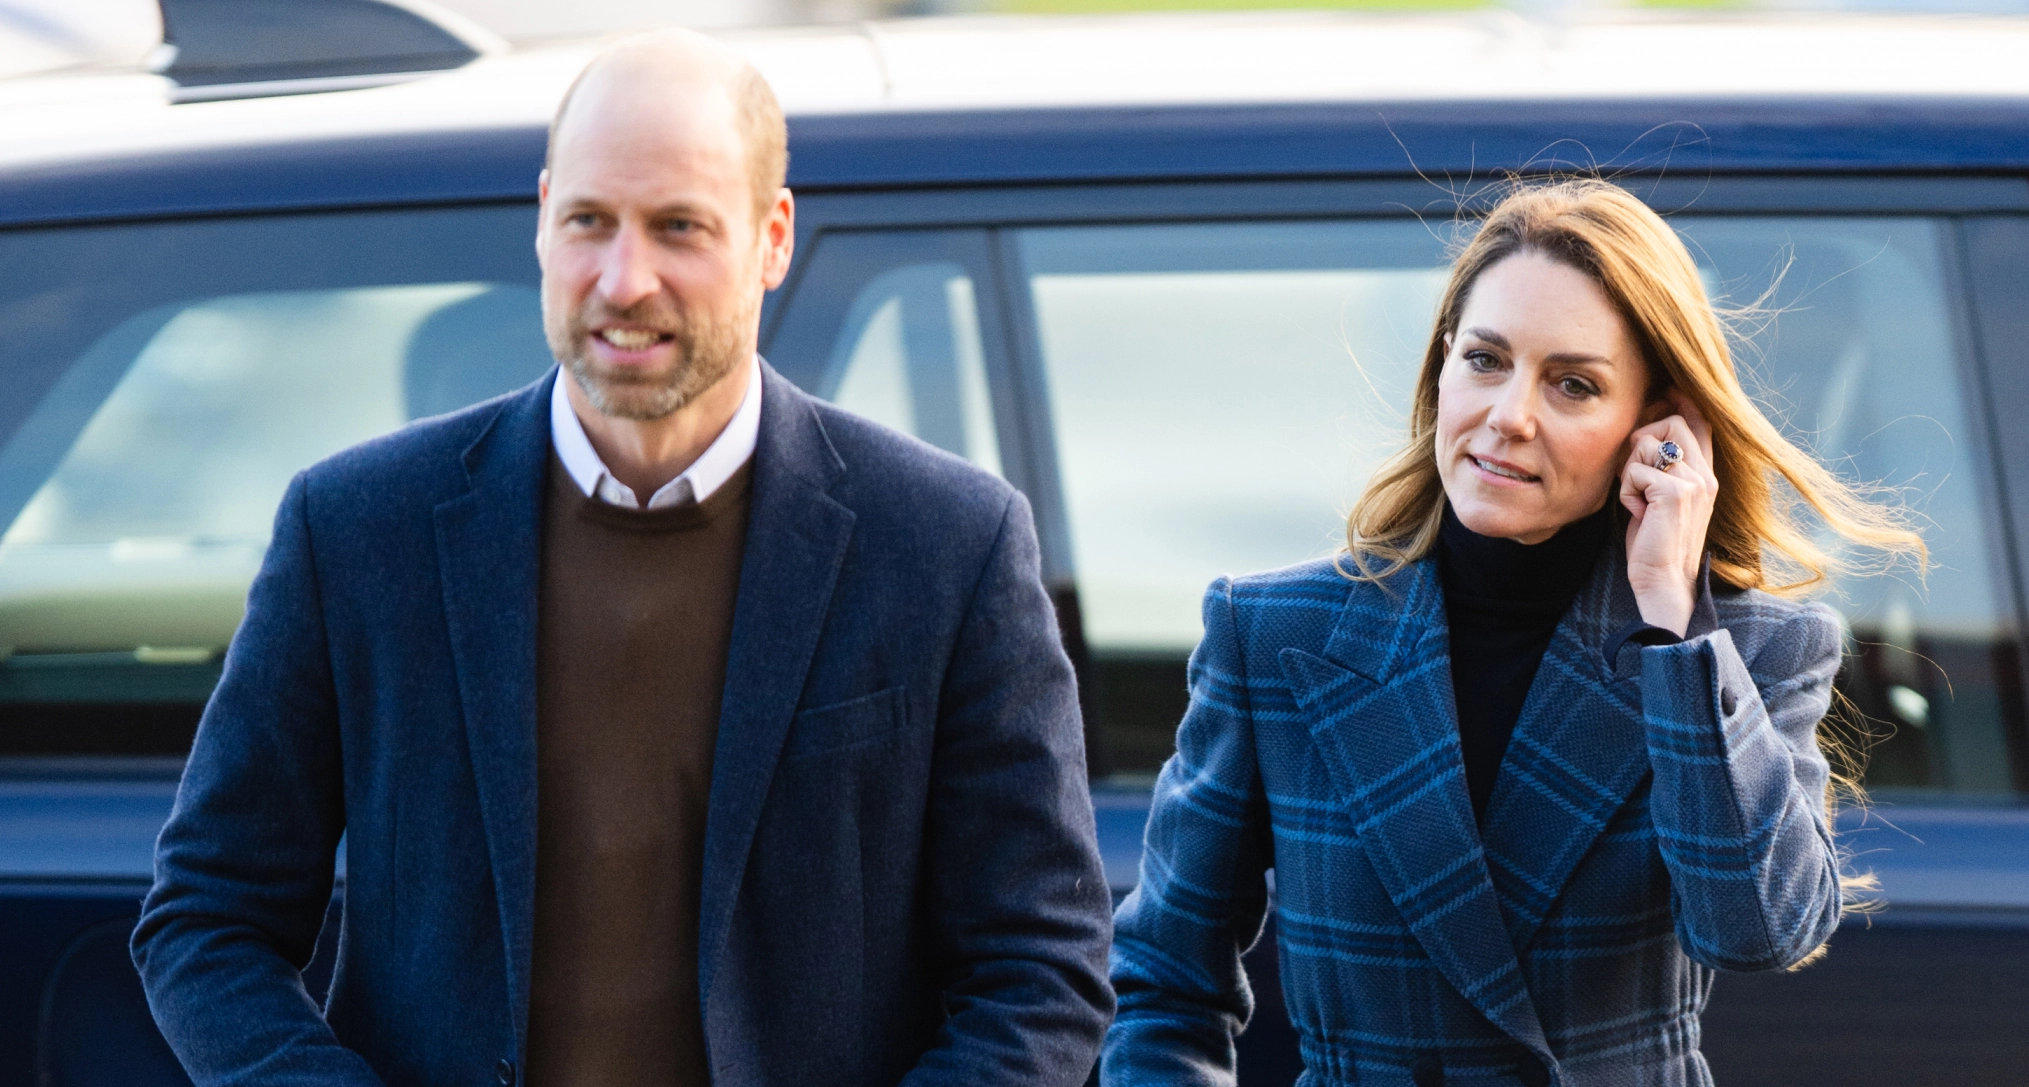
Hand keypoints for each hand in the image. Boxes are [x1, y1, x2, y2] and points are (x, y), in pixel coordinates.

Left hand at [1619, 390, 1716, 636]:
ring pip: (1647, 444)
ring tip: (1638, 500)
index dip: (1682, 403)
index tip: (1667, 391)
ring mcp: (1693, 482)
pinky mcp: (1674, 492)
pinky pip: (1634, 469)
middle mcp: (1705, 475)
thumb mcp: (1662, 500)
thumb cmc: (1655, 543)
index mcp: (1706, 475)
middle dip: (1641, 441)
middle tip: (1634, 474)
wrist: (1664, 581)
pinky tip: (1637, 513)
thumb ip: (1664, 469)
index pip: (1700, 423)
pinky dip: (1625, 491)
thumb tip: (1645, 432)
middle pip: (1671, 422)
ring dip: (1629, 471)